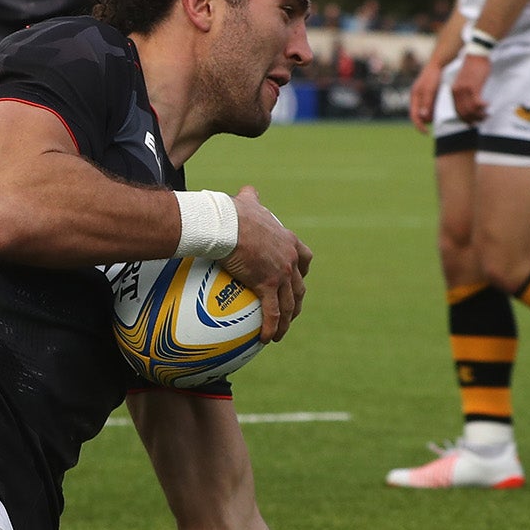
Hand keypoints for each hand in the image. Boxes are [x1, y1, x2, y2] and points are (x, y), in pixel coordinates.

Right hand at [222, 185, 311, 342]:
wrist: (226, 225)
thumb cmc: (233, 213)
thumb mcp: (247, 203)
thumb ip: (251, 198)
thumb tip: (247, 190)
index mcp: (286, 241)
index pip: (304, 258)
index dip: (302, 270)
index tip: (298, 277)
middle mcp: (289, 258)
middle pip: (299, 285)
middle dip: (298, 300)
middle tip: (292, 310)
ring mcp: (281, 273)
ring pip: (290, 303)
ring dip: (288, 320)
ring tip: (282, 333)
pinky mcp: (267, 285)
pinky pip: (273, 312)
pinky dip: (273, 327)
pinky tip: (267, 340)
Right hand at [407, 61, 441, 132]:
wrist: (440, 63)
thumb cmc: (433, 75)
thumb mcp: (430, 89)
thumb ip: (427, 103)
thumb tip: (423, 118)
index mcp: (414, 97)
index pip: (413, 116)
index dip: (418, 126)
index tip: (426, 133)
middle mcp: (417, 98)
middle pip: (420, 115)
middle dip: (427, 121)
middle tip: (439, 121)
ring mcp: (423, 96)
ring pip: (426, 112)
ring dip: (432, 115)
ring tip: (442, 115)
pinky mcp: (430, 94)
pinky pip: (431, 107)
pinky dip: (436, 110)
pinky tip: (443, 109)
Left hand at [449, 51, 490, 123]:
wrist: (476, 55)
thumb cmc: (473, 68)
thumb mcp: (464, 82)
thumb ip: (465, 93)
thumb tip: (471, 105)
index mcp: (454, 92)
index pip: (457, 112)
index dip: (466, 119)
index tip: (473, 122)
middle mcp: (457, 92)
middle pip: (463, 113)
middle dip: (473, 120)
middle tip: (483, 120)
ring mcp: (464, 90)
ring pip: (470, 110)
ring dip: (480, 115)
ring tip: (487, 114)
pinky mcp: (473, 87)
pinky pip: (477, 103)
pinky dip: (483, 107)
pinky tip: (488, 105)